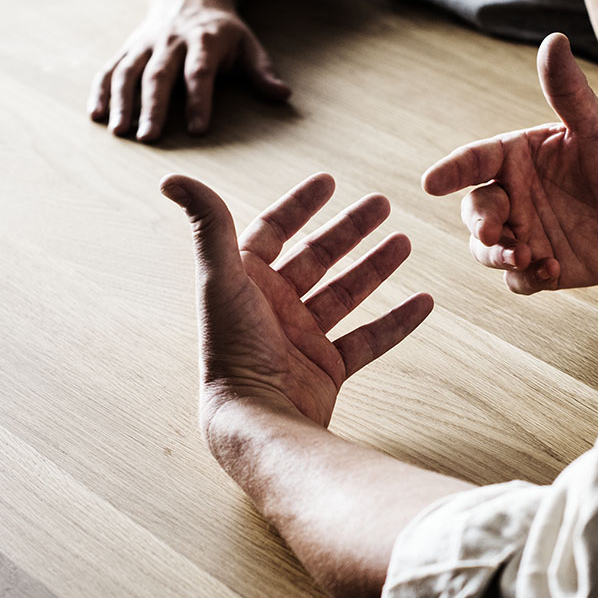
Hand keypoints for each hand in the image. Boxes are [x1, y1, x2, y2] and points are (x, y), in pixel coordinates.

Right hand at [91, 0, 290, 140]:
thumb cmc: (224, 32)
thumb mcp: (248, 45)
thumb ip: (262, 71)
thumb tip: (283, 95)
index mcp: (203, 41)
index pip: (200, 73)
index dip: (200, 101)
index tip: (199, 130)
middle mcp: (170, 42)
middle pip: (158, 75)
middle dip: (153, 107)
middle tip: (148, 138)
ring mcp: (145, 44)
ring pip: (128, 72)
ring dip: (121, 102)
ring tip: (119, 132)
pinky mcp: (128, 49)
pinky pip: (110, 68)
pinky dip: (101, 91)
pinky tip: (96, 115)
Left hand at [162, 171, 432, 433]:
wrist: (257, 419)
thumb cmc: (233, 351)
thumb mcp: (220, 279)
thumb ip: (208, 225)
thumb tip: (173, 178)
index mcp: (246, 283)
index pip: (273, 231)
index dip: (299, 205)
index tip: (329, 181)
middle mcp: (274, 308)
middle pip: (317, 257)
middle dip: (350, 229)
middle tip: (382, 203)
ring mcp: (302, 339)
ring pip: (346, 294)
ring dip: (375, 267)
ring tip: (404, 242)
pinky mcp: (327, 369)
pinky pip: (369, 340)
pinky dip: (397, 322)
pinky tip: (424, 302)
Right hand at [422, 33, 597, 293]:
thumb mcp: (597, 124)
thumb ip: (569, 90)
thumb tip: (553, 40)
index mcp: (514, 159)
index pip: (472, 161)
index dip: (450, 170)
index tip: (430, 182)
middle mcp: (511, 196)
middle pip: (473, 211)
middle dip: (479, 223)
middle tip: (495, 234)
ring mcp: (522, 233)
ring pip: (486, 250)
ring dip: (497, 255)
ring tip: (525, 257)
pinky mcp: (539, 266)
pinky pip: (517, 280)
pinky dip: (526, 278)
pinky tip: (552, 269)